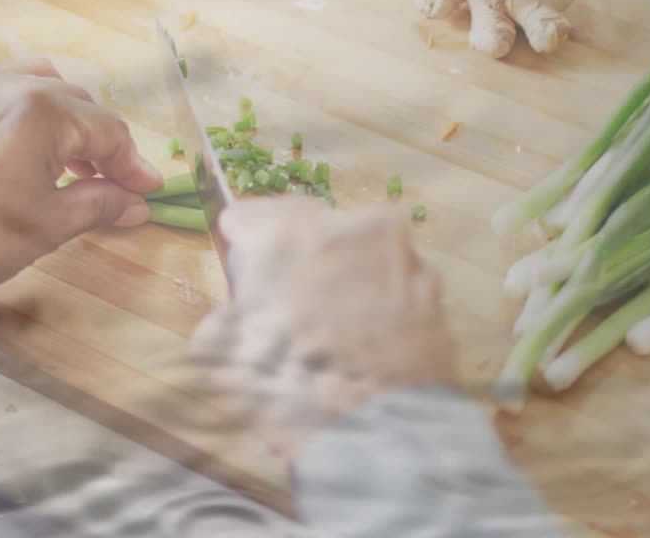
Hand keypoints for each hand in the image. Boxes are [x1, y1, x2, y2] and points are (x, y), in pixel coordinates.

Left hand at [0, 59, 163, 296]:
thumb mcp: (47, 225)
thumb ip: (99, 204)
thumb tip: (136, 203)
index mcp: (41, 110)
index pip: (106, 130)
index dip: (132, 163)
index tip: (146, 190)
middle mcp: (10, 82)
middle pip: (79, 105)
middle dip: (101, 144)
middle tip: (114, 184)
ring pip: (44, 88)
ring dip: (68, 122)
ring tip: (72, 164)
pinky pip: (7, 88)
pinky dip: (31, 111)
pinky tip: (31, 146)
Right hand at [189, 198, 455, 452]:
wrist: (383, 435)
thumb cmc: (292, 392)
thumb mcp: (221, 362)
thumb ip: (217, 322)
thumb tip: (228, 316)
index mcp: (284, 233)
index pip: (245, 216)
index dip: (240, 246)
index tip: (243, 273)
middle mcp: (344, 224)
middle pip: (305, 226)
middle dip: (294, 256)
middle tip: (288, 303)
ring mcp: (397, 250)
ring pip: (353, 248)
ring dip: (341, 272)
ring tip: (335, 325)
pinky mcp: (432, 282)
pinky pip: (392, 276)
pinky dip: (379, 296)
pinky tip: (370, 337)